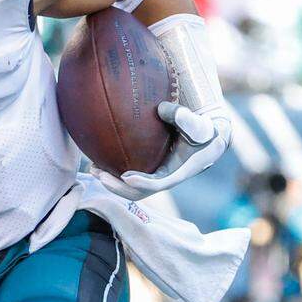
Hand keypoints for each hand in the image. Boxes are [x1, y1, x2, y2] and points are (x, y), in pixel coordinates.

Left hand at [91, 102, 230, 199]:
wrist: (208, 136)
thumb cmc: (204, 129)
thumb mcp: (199, 124)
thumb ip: (185, 118)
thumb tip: (162, 108)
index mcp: (178, 172)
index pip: (158, 185)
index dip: (142, 183)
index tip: (126, 177)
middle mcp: (164, 178)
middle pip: (138, 192)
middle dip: (117, 186)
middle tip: (98, 173)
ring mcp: (155, 176)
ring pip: (130, 187)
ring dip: (111, 181)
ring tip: (93, 169)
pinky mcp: (149, 170)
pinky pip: (129, 176)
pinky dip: (113, 172)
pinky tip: (98, 160)